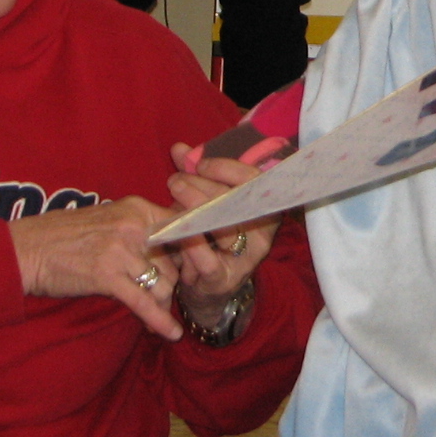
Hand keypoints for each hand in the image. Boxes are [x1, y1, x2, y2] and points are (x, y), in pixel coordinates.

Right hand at [7, 197, 181, 340]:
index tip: (191, 272)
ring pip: (162, 284)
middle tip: (165, 298)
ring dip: (162, 304)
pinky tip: (171, 333)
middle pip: (174, 262)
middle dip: (172, 285)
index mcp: (137, 208)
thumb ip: (140, 229)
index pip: (182, 230)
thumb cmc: (63, 237)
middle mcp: (134, 225)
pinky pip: (144, 302)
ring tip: (155, 314)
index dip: (189, 255)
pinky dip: (160, 320)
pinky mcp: (107, 276)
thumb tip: (172, 248)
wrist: (27, 250)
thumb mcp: (109, 219)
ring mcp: (121, 250)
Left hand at [165, 144, 280, 329]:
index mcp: (264, 210)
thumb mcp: (205, 203)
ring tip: (173, 196)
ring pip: (224, 228)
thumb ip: (195, 176)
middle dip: (202, 186)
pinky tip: (171, 228)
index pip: (254, 181)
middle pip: (236, 202)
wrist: (208, 288)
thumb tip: (178, 148)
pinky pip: (207, 258)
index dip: (226, 168)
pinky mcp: (224, 279)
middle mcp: (262, 235)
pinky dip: (188, 240)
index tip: (199, 164)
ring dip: (194, 208)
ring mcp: (245, 259)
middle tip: (175, 180)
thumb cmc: (209, 237)